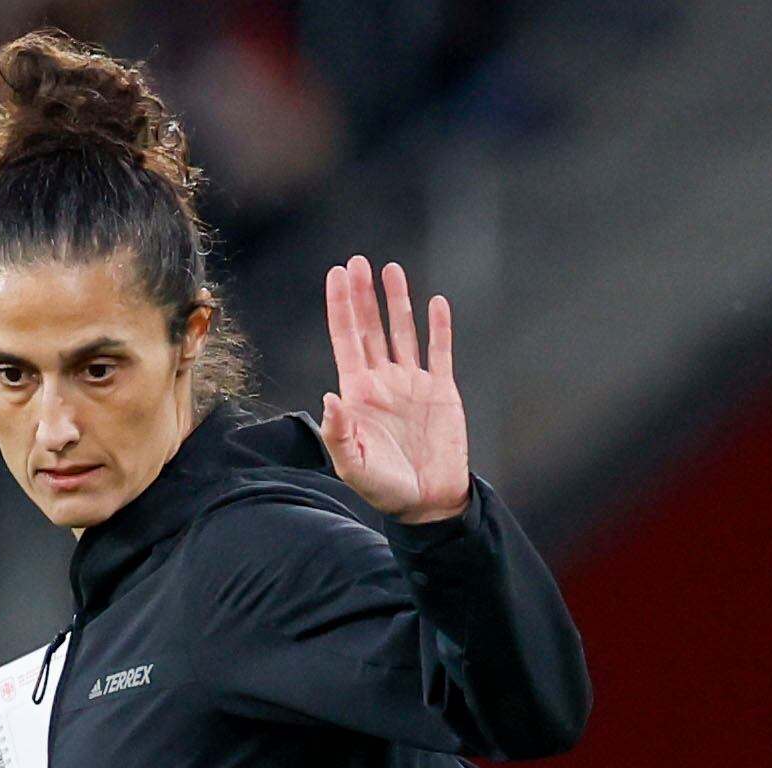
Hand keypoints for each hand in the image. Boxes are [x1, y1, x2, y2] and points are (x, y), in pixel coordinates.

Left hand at [319, 256, 471, 525]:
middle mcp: (382, 382)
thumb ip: (339, 434)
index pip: (345, 341)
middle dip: (362, 295)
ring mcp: (412, 384)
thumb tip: (329, 398)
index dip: (340, 308)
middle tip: (357, 262)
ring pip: (402, 332)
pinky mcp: (441, 391)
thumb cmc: (385, 489)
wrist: (428, 501)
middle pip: (370, 328)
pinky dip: (438, 327)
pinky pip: (439, 351)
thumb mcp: (354, 466)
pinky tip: (434, 302)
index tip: (335, 276)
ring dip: (397, 302)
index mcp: (358, 395)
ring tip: (390, 270)